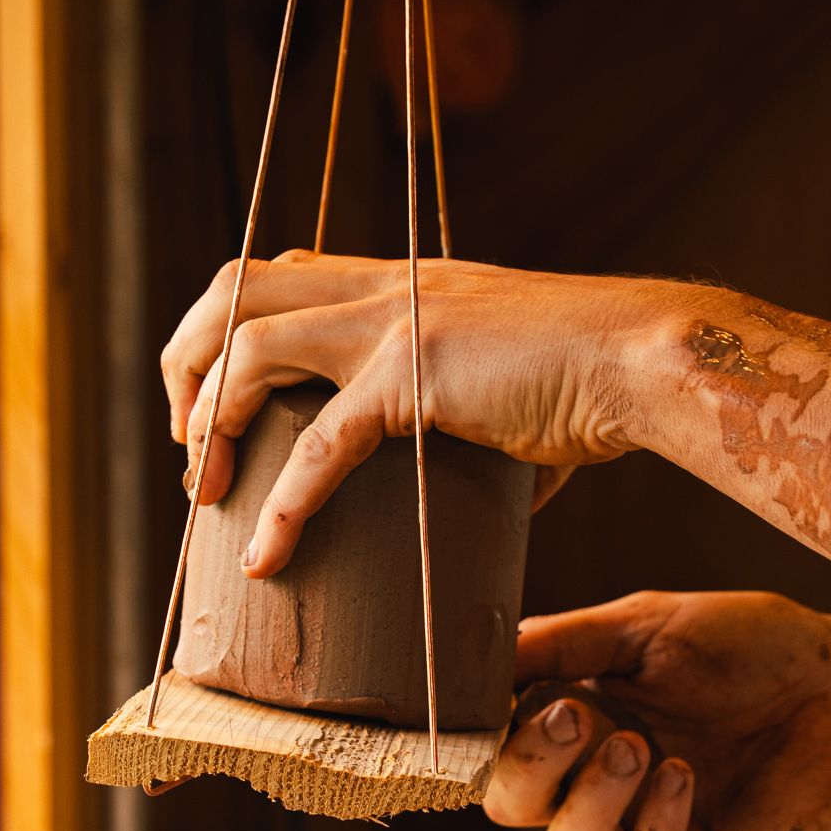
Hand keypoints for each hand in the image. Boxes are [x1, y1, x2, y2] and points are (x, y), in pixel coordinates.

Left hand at [159, 252, 669, 574]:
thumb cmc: (593, 382)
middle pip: (234, 288)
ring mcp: (392, 322)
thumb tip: (474, 496)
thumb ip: (467, 428)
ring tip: (205, 494)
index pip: (280, 275)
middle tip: (189, 448)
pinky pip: (318, 443)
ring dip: (209, 422)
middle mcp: (381, 285)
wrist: (643, 360)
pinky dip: (282, 505)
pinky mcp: (413, 375)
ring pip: (248, 345)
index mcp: (397, 281)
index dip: (227, 335)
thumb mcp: (505, 390)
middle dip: (187, 365)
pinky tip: (267, 554)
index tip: (218, 411)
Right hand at [483, 591, 830, 830]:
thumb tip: (483, 655)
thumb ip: (560, 642)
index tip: (501, 699)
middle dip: (531, 766)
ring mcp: (644, 828)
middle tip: (575, 716)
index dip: (485, 735)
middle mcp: (596, 781)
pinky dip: (653, 828)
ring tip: (638, 747)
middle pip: (513, 806)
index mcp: (572, 721)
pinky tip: (681, 777)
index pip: (494, 747)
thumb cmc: (748, 648)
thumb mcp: (644, 625)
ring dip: (589, 802)